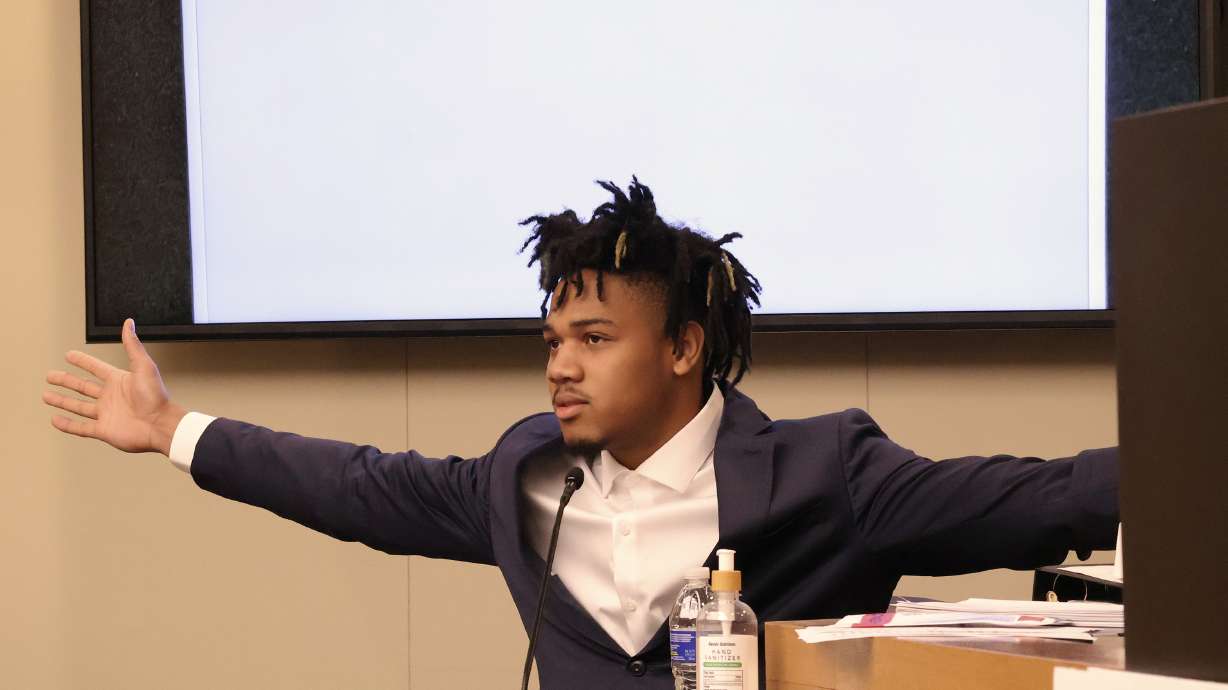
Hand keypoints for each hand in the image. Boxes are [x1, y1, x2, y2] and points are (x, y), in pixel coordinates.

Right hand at [43, 318, 185, 454]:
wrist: (160, 425)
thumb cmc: (156, 396)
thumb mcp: (144, 366)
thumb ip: (133, 345)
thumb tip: (129, 323)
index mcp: (119, 381)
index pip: (96, 368)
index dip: (83, 361)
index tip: (69, 355)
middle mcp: (111, 397)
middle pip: (83, 387)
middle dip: (66, 381)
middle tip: (51, 375)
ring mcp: (106, 414)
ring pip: (78, 406)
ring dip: (62, 401)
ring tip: (46, 395)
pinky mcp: (104, 430)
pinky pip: (81, 427)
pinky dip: (67, 425)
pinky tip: (55, 420)